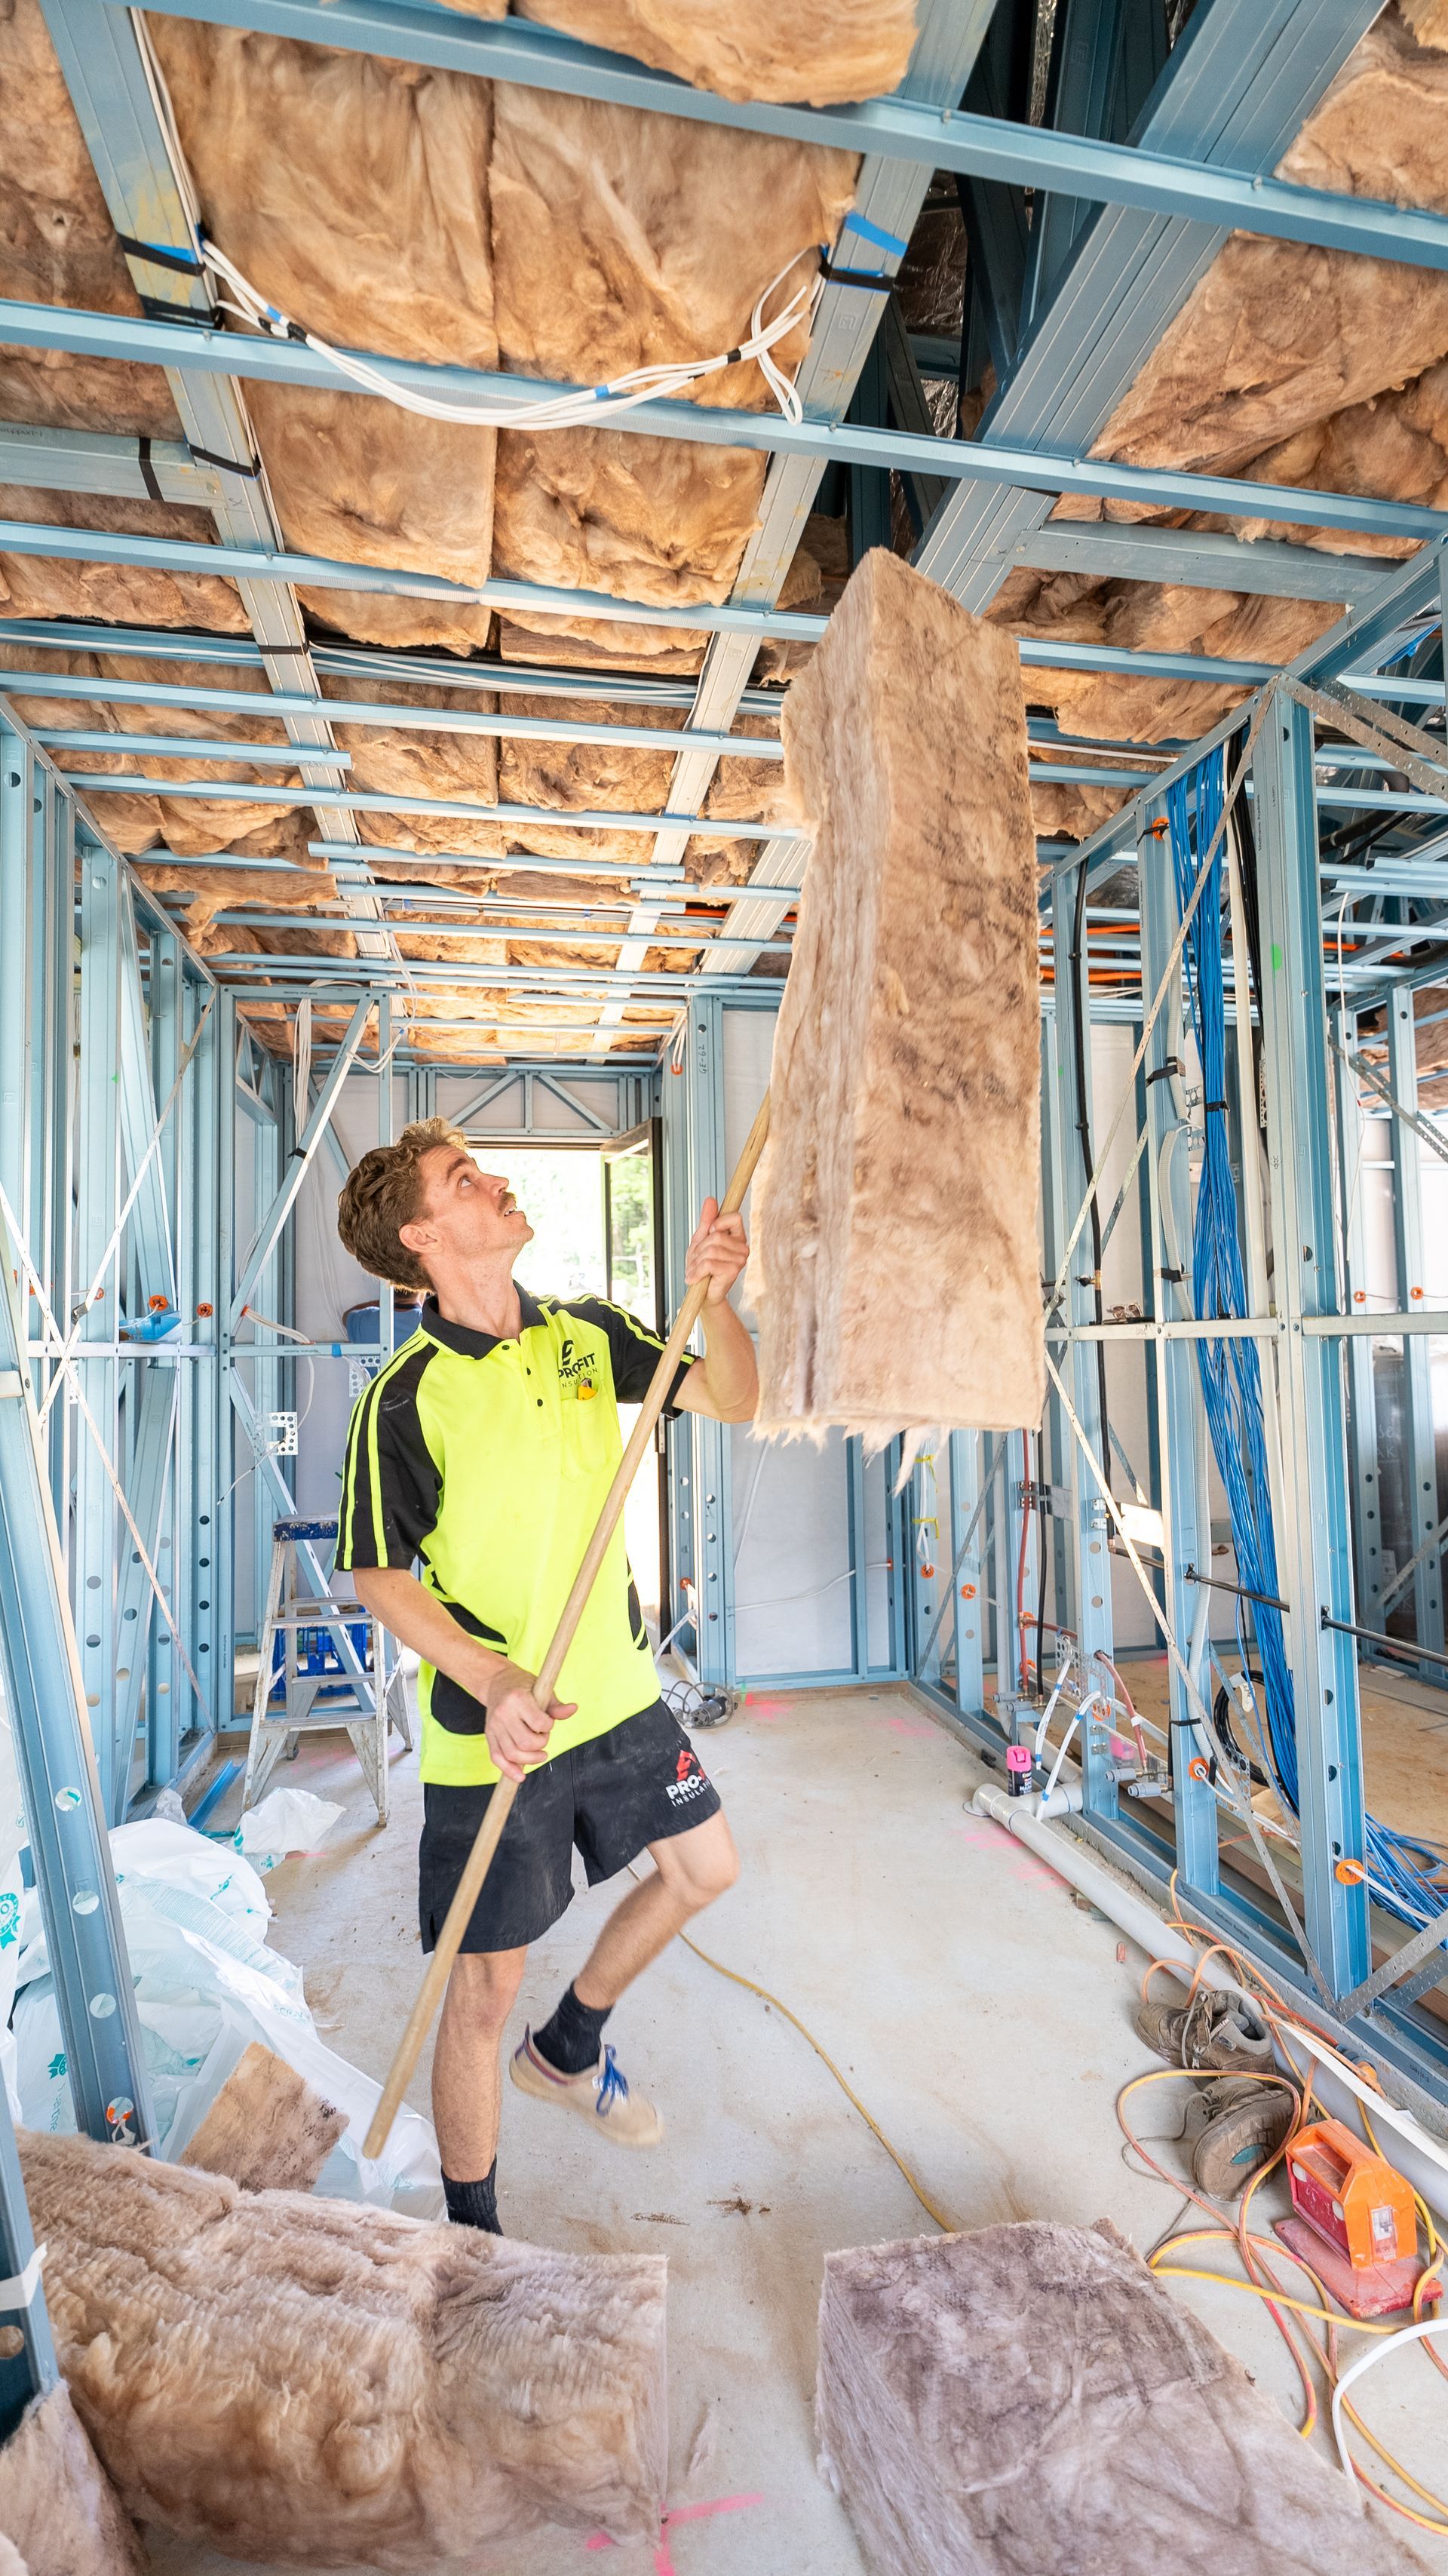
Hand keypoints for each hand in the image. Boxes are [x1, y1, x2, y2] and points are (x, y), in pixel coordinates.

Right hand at [482, 1660, 575, 1784]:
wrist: (496, 1682)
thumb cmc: (522, 1686)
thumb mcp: (541, 1690)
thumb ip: (556, 1705)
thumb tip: (573, 1709)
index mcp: (518, 1699)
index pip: (539, 1724)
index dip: (548, 1727)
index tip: (548, 1723)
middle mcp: (503, 1713)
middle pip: (526, 1743)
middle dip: (540, 1744)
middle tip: (542, 1736)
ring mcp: (494, 1726)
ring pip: (512, 1754)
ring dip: (530, 1759)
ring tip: (538, 1753)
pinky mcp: (488, 1735)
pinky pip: (497, 1758)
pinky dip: (508, 1770)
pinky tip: (520, 1776)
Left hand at [684, 1197, 747, 1305]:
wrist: (703, 1294)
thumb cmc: (703, 1267)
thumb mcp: (700, 1241)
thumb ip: (707, 1221)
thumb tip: (711, 1199)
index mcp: (737, 1237)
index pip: (735, 1217)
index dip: (719, 1222)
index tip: (710, 1231)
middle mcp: (742, 1247)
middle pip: (716, 1235)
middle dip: (699, 1248)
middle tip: (695, 1260)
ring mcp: (740, 1260)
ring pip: (711, 1249)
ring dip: (696, 1261)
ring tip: (695, 1270)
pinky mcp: (733, 1271)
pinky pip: (709, 1263)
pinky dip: (696, 1271)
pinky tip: (694, 1278)